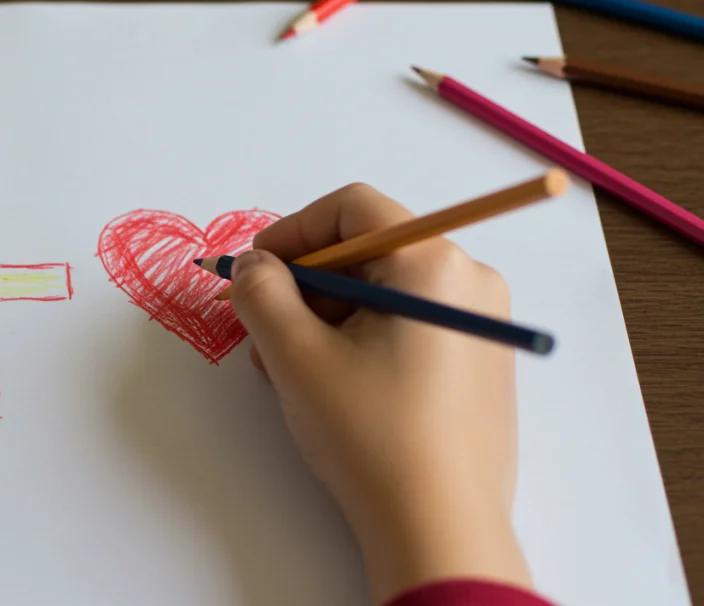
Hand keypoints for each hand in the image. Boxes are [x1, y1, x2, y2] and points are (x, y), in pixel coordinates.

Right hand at [228, 184, 530, 602]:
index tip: (255, 269)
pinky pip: (411, 325)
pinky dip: (363, 339)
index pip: (353, 209)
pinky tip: (330, 383)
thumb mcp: (296, 355)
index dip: (293, 231)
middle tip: (262, 327)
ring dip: (328, 317)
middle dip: (306, 285)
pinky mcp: (481, 364)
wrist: (439, 528)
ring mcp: (482, 324)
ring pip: (387, 293)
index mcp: (434, 264)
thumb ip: (263, 292)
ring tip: (288, 367)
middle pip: (369, 251)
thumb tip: (255, 264)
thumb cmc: (370, 435)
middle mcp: (470, 281)